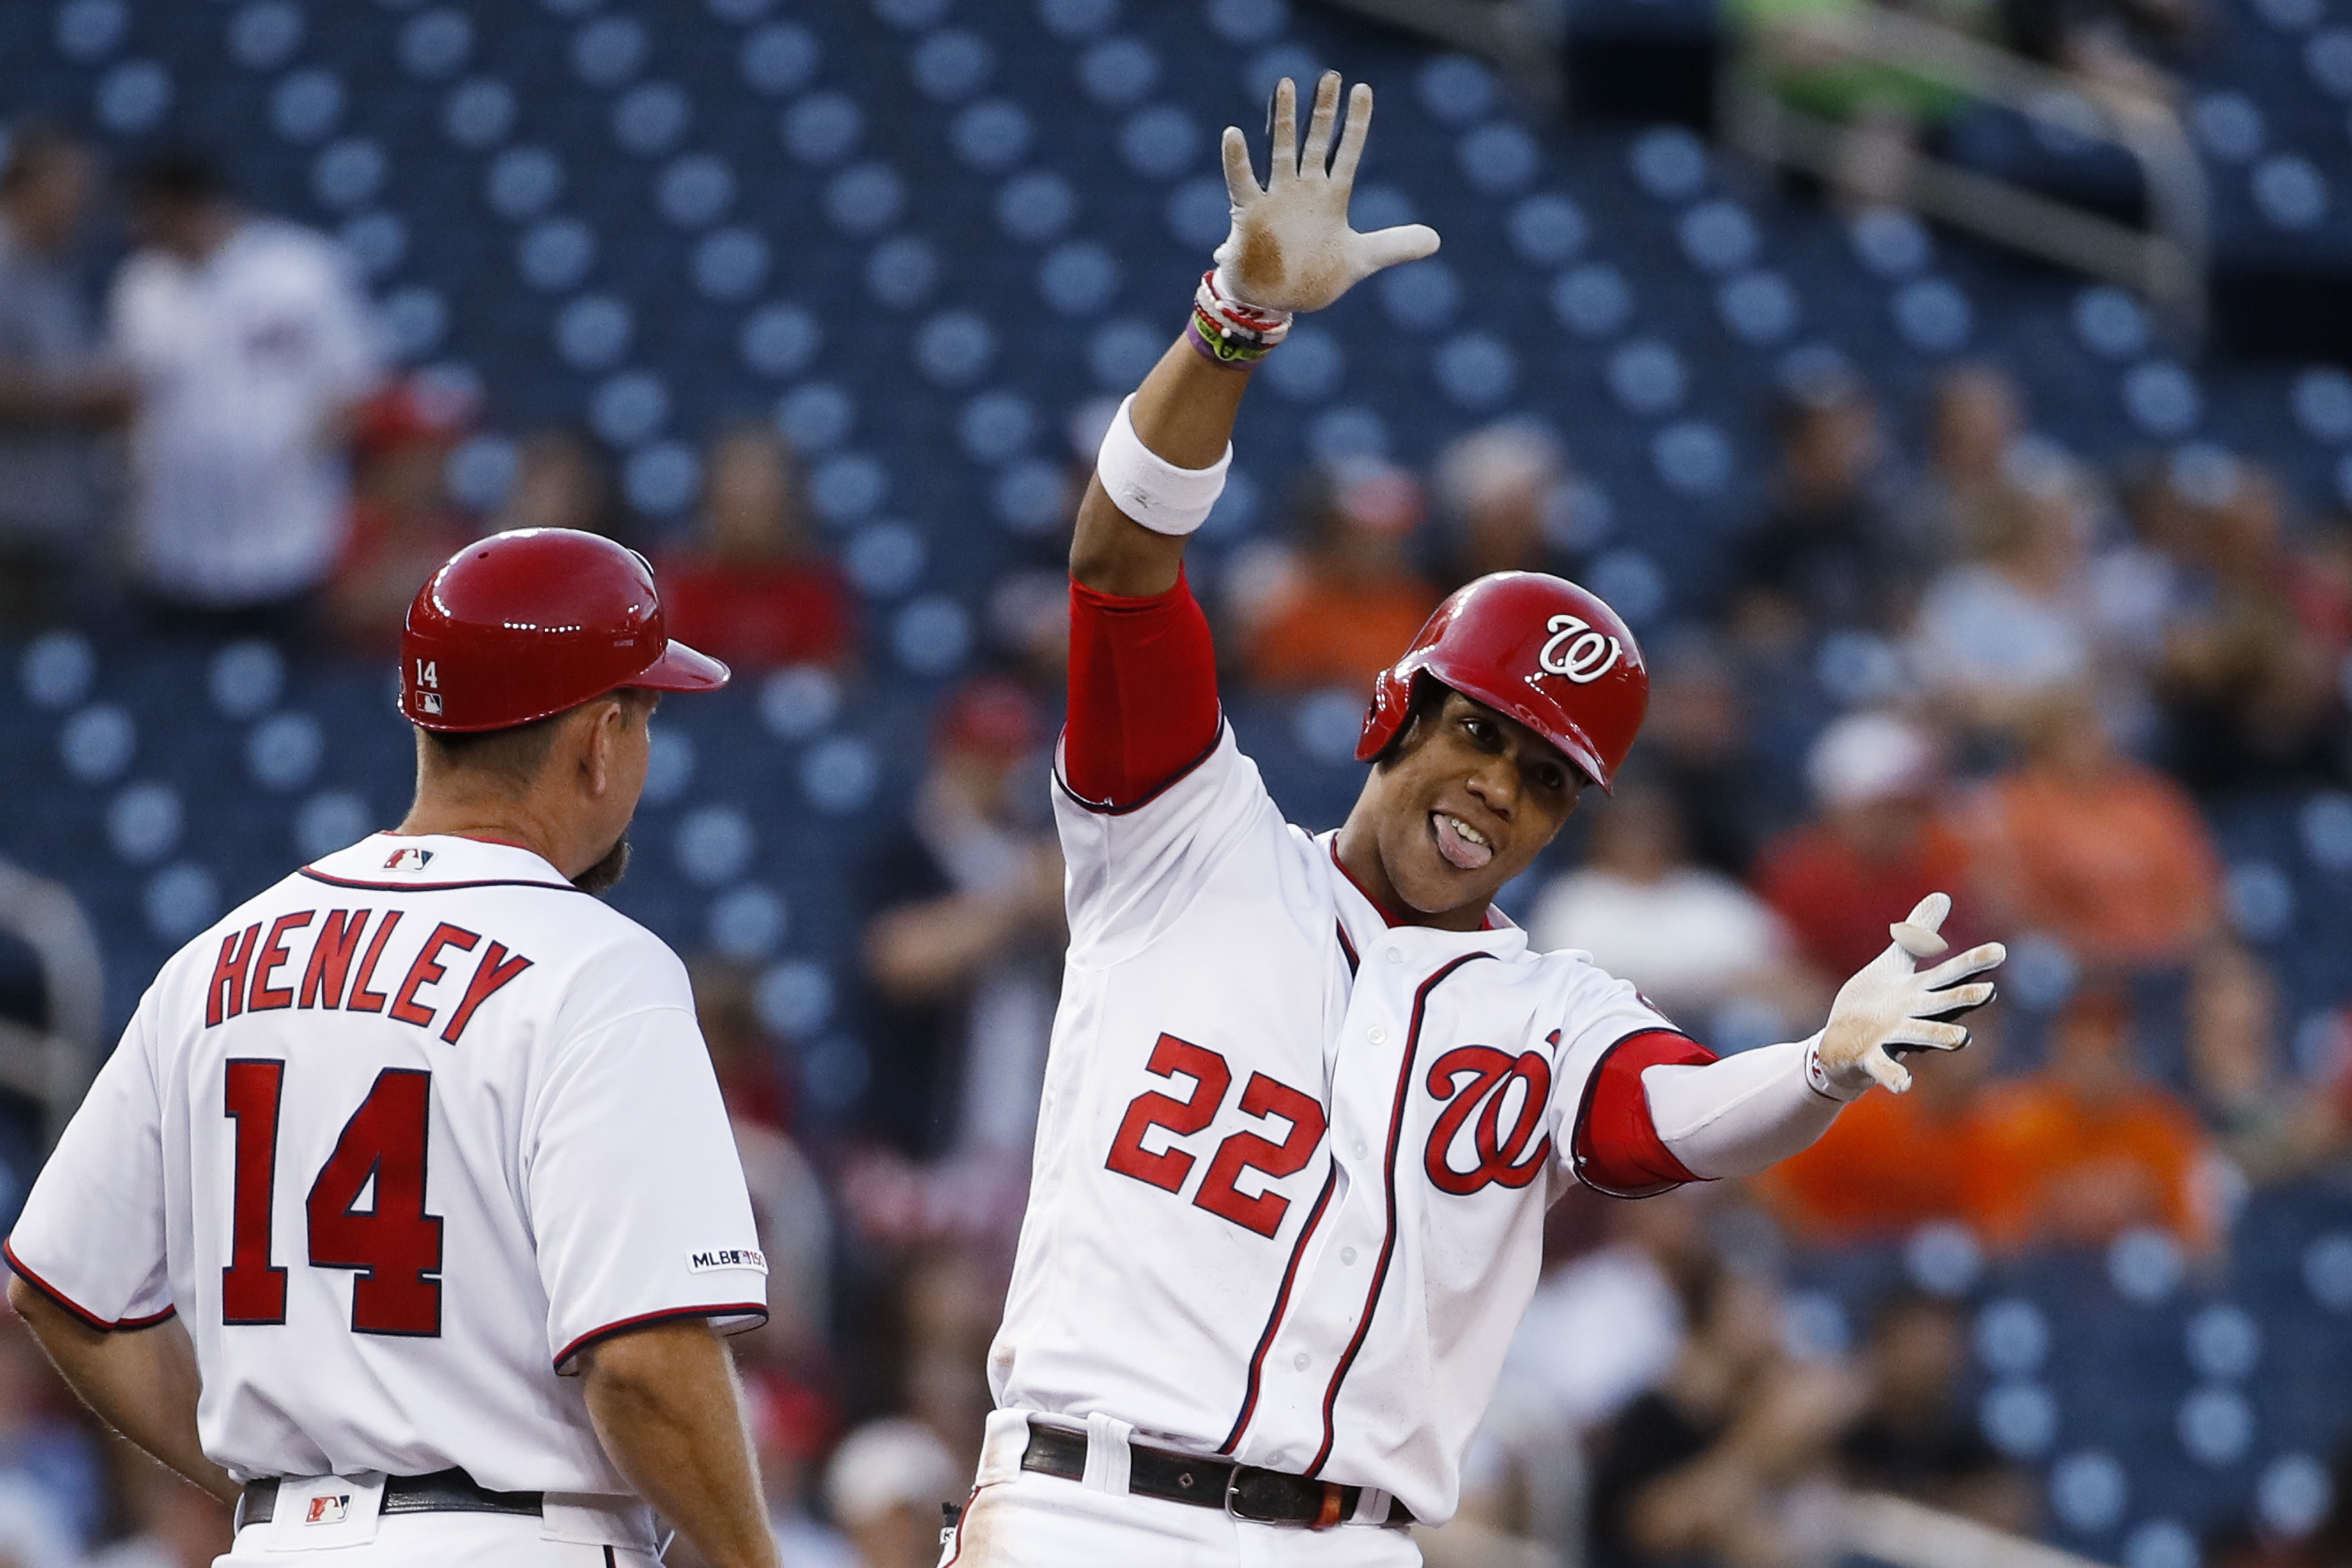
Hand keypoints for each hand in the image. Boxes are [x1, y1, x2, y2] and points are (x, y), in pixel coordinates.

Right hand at [1214, 71, 1440, 312]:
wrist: (1276, 301)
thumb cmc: (1314, 277)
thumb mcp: (1361, 260)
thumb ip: (1395, 245)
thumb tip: (1435, 240)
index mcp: (1332, 197)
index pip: (1347, 152)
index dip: (1356, 122)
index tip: (1362, 89)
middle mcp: (1304, 190)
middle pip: (1316, 140)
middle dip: (1324, 110)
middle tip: (1330, 76)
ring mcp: (1277, 198)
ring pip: (1281, 150)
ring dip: (1284, 119)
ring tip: (1286, 85)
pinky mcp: (1250, 213)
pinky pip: (1242, 182)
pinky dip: (1237, 160)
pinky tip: (1233, 134)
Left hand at [1814, 893, 2003, 1095]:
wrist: (1842, 1046)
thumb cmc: (1875, 1003)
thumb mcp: (1894, 962)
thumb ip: (1918, 932)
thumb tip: (1943, 895)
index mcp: (1918, 993)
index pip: (1949, 975)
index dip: (1972, 963)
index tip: (1999, 950)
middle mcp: (1912, 1017)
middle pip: (1941, 1006)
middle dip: (1963, 999)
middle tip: (1988, 992)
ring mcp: (1894, 1038)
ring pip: (1921, 1036)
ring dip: (1939, 1038)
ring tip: (1962, 1040)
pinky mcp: (1871, 1058)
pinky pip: (1885, 1068)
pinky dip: (1894, 1075)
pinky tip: (1905, 1085)